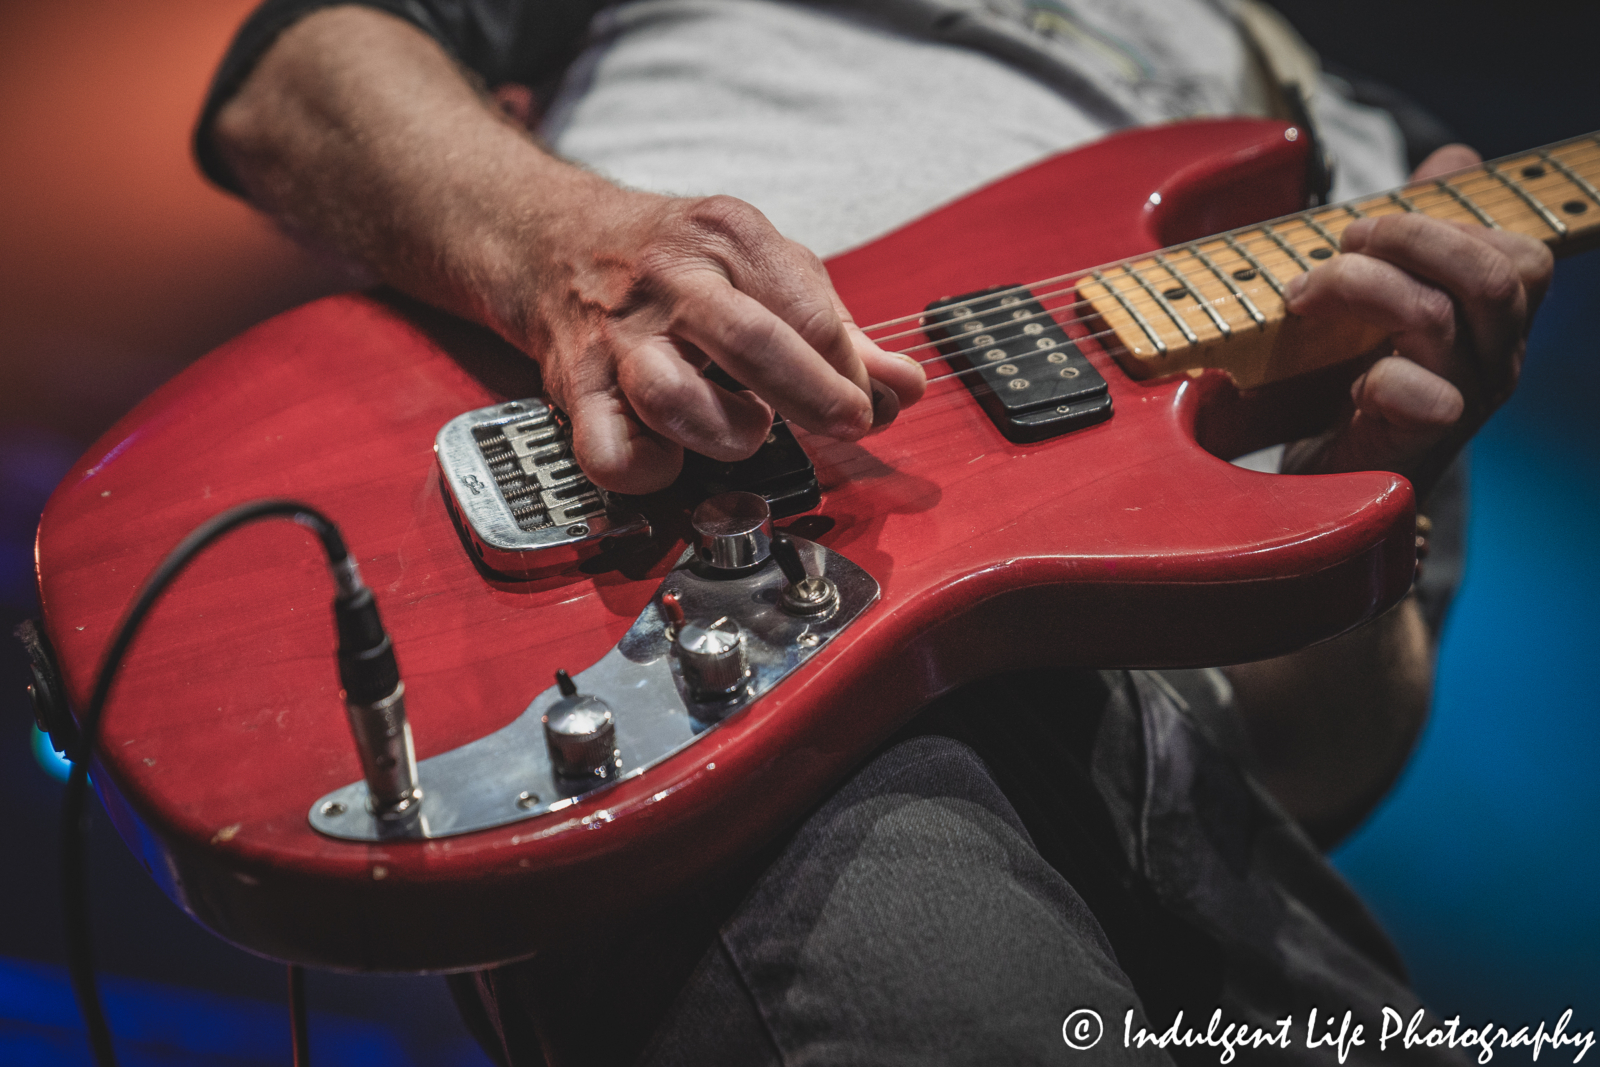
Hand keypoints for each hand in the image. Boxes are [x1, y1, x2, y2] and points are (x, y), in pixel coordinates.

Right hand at [502, 184, 925, 493]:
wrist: (554, 242)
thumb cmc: (676, 263)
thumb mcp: (760, 266)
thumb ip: (834, 330)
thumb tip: (903, 387)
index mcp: (728, 240)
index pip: (810, 311)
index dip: (851, 370)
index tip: (866, 400)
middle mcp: (671, 284)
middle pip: (750, 341)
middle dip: (814, 394)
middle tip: (846, 422)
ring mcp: (620, 338)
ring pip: (672, 397)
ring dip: (727, 430)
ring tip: (746, 428)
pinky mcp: (577, 387)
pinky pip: (609, 451)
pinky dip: (648, 470)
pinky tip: (672, 458)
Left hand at [1277, 145, 1553, 498]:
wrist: (1315, 481)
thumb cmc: (1348, 384)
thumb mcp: (1384, 295)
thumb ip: (1421, 230)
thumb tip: (1454, 157)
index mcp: (1493, 326)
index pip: (1521, 254)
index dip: (1446, 223)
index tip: (1366, 229)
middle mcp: (1491, 364)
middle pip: (1495, 276)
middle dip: (1410, 237)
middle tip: (1343, 243)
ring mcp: (1460, 405)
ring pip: (1439, 318)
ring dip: (1360, 287)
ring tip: (1304, 293)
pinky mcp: (1416, 444)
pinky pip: (1417, 395)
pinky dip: (1375, 375)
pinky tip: (1342, 378)